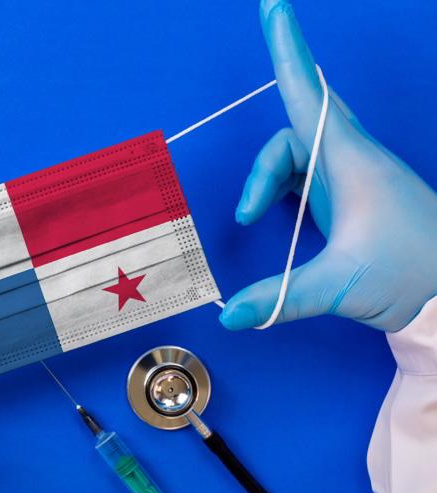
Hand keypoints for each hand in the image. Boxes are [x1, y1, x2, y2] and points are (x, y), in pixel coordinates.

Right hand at [219, 0, 436, 331]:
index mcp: (350, 162)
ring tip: (247, 213)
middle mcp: (350, 158)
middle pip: (300, 116)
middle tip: (258, 74)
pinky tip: (270, 206)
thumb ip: (281, 297)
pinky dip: (279, 183)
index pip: (309, 94)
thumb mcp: (342, 285)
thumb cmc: (412, 274)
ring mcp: (351, 176)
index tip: (273, 6)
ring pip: (297, 147)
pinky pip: (305, 169)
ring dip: (266, 176)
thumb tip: (228, 314)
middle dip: (276, 98)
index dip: (288, 50)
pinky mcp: (350, 195)